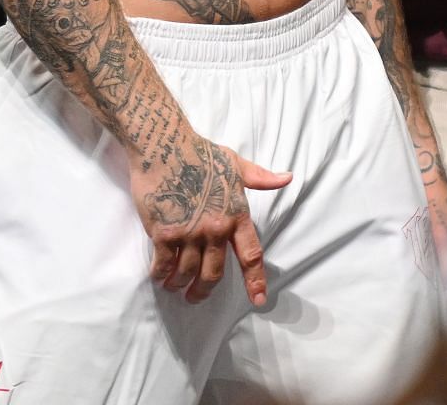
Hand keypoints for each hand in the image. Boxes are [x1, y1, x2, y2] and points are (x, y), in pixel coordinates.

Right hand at [128, 129, 291, 306]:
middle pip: (214, 274)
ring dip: (180, 284)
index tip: (258, 300)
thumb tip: (287, 178)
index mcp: (236, 215)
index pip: (251, 254)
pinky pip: (164, 265)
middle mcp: (215, 228)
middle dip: (204, 291)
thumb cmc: (200, 152)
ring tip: (174, 285)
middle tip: (196, 296)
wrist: (165, 145)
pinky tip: (159, 276)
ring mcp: (189, 232)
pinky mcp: (164, 233)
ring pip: (187, 273)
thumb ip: (260, 177)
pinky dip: (161, 275)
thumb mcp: (235, 164)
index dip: (255, 280)